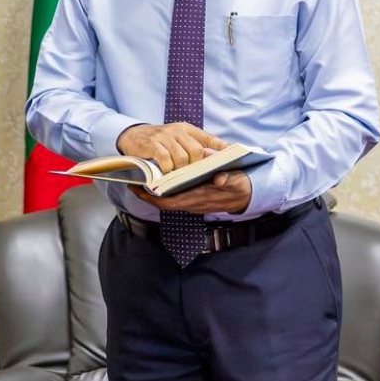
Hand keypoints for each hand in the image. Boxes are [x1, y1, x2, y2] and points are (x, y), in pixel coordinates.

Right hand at [118, 122, 226, 173]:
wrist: (133, 135)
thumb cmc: (160, 140)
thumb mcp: (178, 138)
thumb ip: (195, 144)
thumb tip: (215, 155)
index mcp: (187, 129)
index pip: (208, 138)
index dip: (220, 147)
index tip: (231, 156)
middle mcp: (177, 131)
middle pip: (196, 151)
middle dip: (196, 165)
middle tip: (192, 173)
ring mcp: (164, 137)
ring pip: (182, 157)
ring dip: (181, 169)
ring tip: (177, 174)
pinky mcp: (152, 144)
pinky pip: (165, 159)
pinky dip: (168, 168)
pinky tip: (166, 171)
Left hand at [137, 170, 252, 214]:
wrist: (246, 197)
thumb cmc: (240, 187)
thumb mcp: (236, 181)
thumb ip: (227, 179)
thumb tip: (220, 177)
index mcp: (198, 198)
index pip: (169, 202)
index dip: (151, 197)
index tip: (137, 187)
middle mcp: (192, 203)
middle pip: (163, 202)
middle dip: (146, 194)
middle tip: (133, 181)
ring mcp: (191, 202)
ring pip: (167, 200)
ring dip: (154, 192)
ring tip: (142, 179)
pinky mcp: (193, 199)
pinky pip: (174, 197)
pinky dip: (164, 190)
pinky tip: (159, 180)